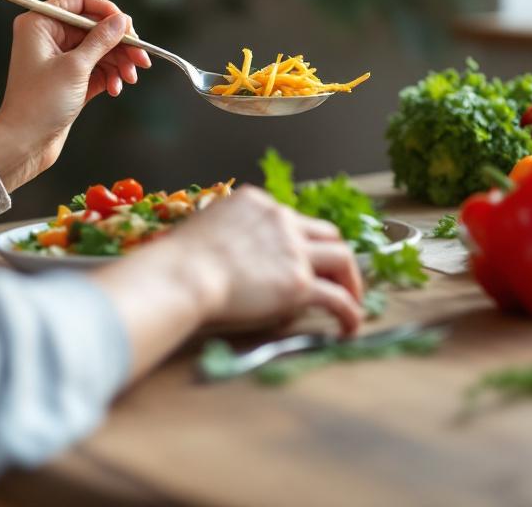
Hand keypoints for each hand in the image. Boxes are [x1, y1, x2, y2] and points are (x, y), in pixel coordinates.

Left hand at [0, 0, 150, 190]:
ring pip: (99, 49)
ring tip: (129, 80)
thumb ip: (102, 40)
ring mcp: (59, 58)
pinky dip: (109, 76)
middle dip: (119, 44)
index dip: (108, 11)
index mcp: (41, 23)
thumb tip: (123, 20)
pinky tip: (114, 90)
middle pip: (95, 27)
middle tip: (141, 59)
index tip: (128, 29)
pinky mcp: (69, 78)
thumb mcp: (76, 67)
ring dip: (118, 63)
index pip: (81, 1)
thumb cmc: (40, 103)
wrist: (25, 143)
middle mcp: (49, 36)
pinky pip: (97, 68)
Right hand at [160, 187, 365, 334]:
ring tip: (352, 301)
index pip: (292, 219)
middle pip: (326, 233)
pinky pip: (338, 298)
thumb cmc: (178, 260)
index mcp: (256, 204)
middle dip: (335, 256)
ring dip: (351, 280)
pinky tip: (349, 327)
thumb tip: (242, 262)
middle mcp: (281, 219)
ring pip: (342, 257)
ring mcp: (293, 250)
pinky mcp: (299, 282)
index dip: (301, 241)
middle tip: (338, 278)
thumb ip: (230, 238)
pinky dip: (350, 312)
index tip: (302, 259)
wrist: (182, 275)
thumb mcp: (206, 230)